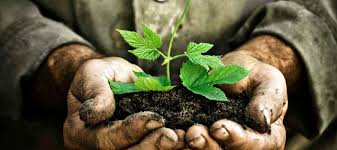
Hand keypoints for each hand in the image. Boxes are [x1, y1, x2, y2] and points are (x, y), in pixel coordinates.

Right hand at [63, 57, 184, 148]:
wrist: (110, 81)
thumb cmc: (100, 75)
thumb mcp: (93, 74)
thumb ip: (95, 91)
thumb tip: (98, 112)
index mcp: (79, 133)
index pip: (106, 140)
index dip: (131, 131)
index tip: (154, 119)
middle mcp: (95, 148)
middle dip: (151, 146)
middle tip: (174, 136)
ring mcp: (116, 149)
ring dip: (162, 148)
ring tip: (182, 138)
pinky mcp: (132, 146)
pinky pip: (149, 148)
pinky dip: (165, 146)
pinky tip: (182, 138)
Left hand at [186, 52, 287, 149]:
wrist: (235, 72)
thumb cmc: (256, 77)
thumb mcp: (269, 81)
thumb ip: (269, 99)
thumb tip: (261, 120)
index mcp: (266, 138)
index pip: (253, 145)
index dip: (236, 139)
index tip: (218, 127)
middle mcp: (242, 145)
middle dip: (208, 145)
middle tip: (193, 133)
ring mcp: (220, 142)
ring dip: (191, 145)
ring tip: (178, 134)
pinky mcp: (201, 136)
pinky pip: (188, 143)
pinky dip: (178, 139)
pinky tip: (171, 132)